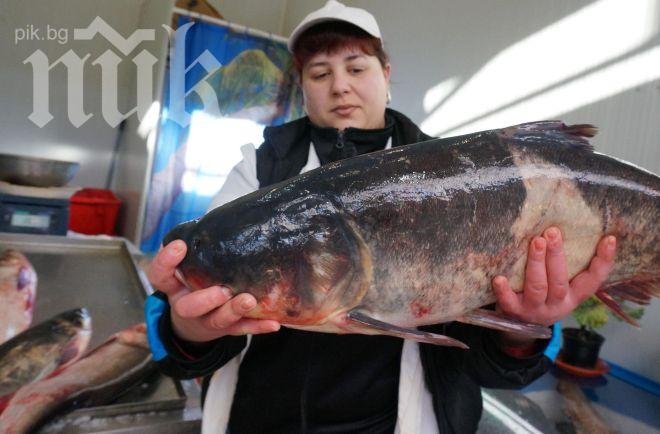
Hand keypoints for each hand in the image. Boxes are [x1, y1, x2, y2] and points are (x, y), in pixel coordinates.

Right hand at [147, 240, 279, 342]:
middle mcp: (186, 305)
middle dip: (206, 299)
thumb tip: (227, 217)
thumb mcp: (188, 266)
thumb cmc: (194, 282)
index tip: (180, 246)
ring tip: (249, 300)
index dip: (166, 261)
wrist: (194, 323)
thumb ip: (200, 248)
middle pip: (187, 307)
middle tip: (223, 290)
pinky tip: (272, 323)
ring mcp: (206, 320)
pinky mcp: (226, 330)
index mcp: (173, 286)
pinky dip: (257, 326)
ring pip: (217, 320)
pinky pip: (241, 330)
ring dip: (233, 311)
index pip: (159, 275)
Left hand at [492, 227, 615, 327]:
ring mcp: (535, 310)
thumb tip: (564, 226)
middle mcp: (557, 305)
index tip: (609, 239)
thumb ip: (563, 265)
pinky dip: (504, 291)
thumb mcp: (559, 285)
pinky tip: (499, 278)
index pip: (593, 280)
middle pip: (559, 281)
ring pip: (538, 287)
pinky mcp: (513, 313)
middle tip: (552, 232)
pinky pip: (509, 302)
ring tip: (536, 242)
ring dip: (536, 264)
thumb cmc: (542, 295)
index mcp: (573, 296)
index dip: (603, 261)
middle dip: (556, 256)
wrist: (519, 327)